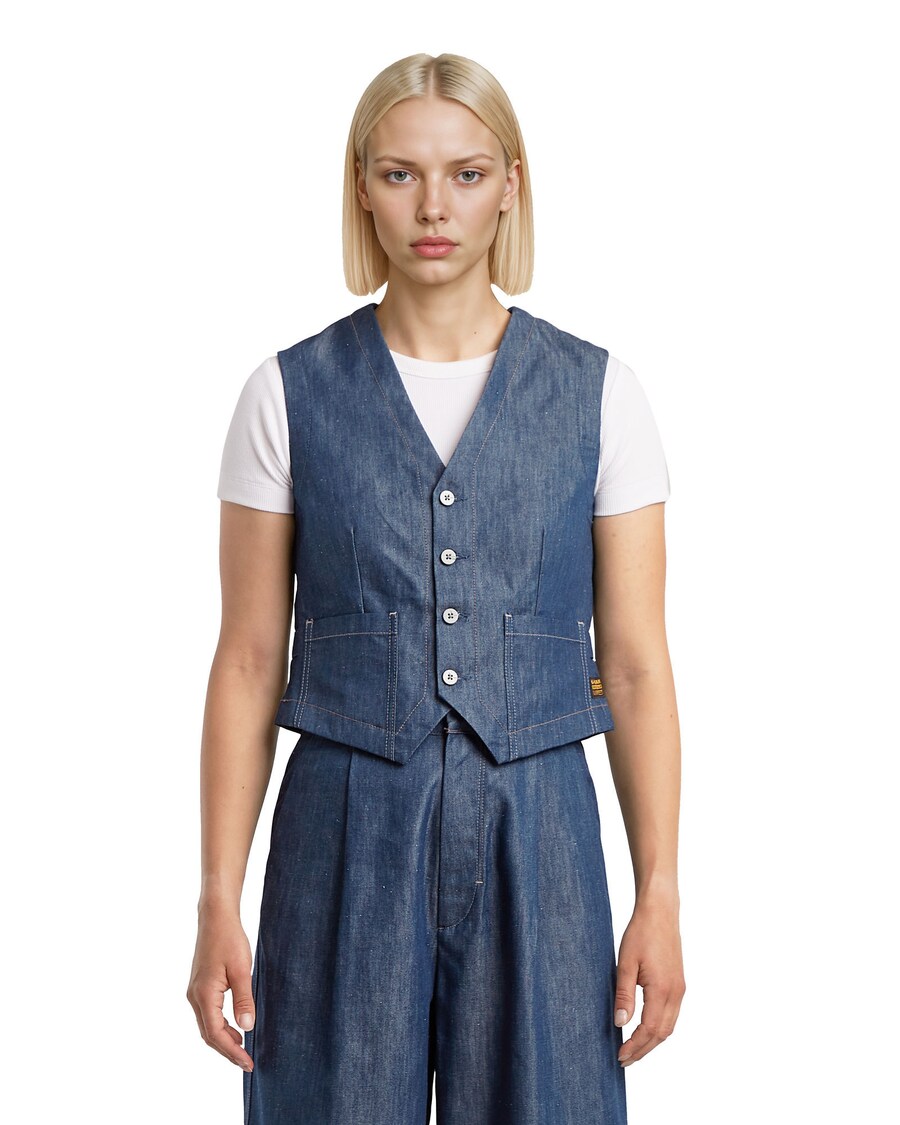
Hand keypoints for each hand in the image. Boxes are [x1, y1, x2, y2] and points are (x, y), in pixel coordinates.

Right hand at [186, 905, 255, 1071]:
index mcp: (204, 995)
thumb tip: (247, 1028)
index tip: (248, 1063)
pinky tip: (235, 1027)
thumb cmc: (229, 939)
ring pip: (208, 1026)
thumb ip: (244, 999)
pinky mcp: (200, 986)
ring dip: (224, 1039)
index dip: (232, 1052)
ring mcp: (195, 992)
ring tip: (244, 1048)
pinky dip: (221, 1026)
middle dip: (228, 1051)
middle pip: (209, 1034)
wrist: (216, 917)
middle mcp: (195, 997)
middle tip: (247, 1062)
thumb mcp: (242, 969)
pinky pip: (208, 1015)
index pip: (216, 1034)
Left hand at [614, 899, 684, 1065]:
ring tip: (633, 1049)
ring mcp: (680, 989)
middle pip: (662, 1033)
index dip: (635, 1046)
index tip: (620, 1055)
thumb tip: (620, 1023)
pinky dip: (659, 1028)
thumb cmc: (641, 933)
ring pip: (669, 1026)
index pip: (649, 1029)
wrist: (660, 912)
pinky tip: (646, 1029)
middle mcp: (676, 993)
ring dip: (652, 1041)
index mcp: (662, 990)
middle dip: (643, 1049)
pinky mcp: (679, 983)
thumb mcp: (626, 963)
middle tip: (624, 1059)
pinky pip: (671, 1015)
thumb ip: (624, 994)